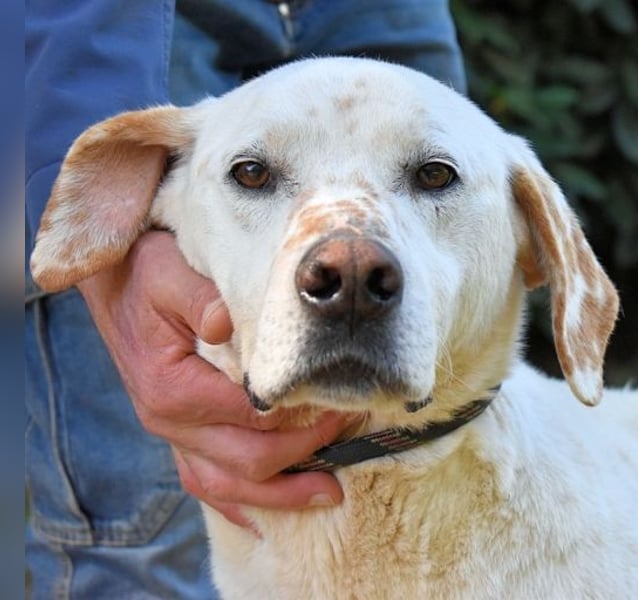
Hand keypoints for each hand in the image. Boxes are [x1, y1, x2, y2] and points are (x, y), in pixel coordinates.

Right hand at [77, 230, 352, 529]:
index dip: (301, 414)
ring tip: (328, 494)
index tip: (341, 400)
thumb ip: (200, 298)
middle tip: (349, 436)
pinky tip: (267, 517)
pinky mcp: (177, 437)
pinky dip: (238, 504)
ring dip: (279, 495)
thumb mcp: (170, 274)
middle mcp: (169, 422)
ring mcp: (172, 435)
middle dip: (304, 457)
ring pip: (227, 485)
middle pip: (247, 460)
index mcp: (173, 387)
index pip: (251, 415)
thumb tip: (228, 321)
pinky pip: (204, 483)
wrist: (115, 285)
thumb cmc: (148, 276)